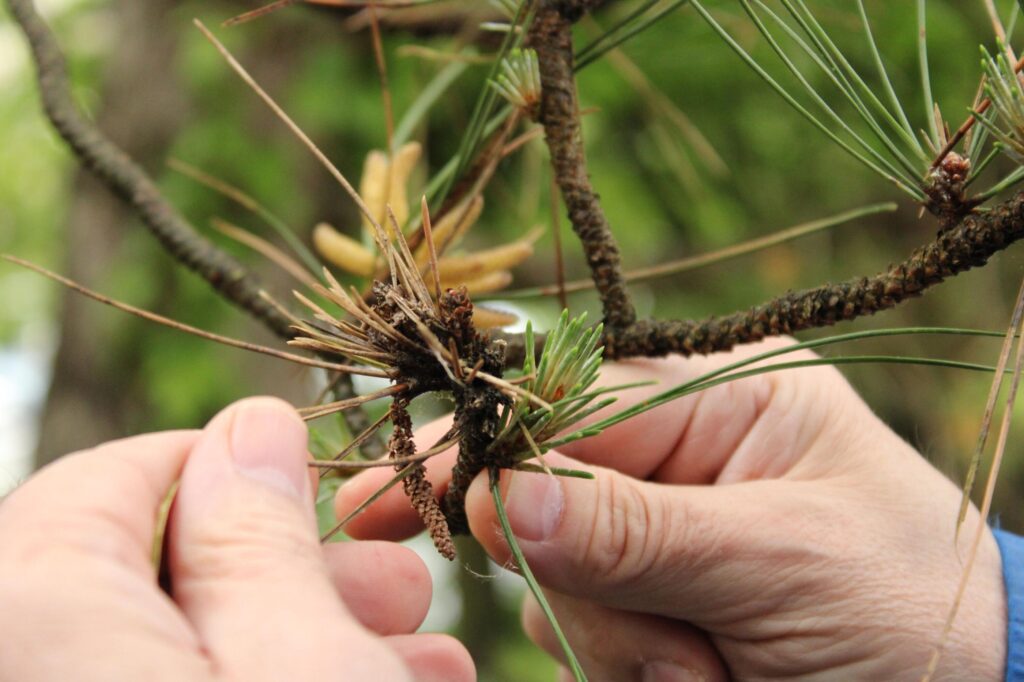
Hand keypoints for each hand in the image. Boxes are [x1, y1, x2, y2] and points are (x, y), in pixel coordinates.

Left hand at [0, 397, 472, 681]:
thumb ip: (258, 533)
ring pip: (171, 651)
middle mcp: (20, 662)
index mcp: (28, 613)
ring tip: (422, 659)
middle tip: (402, 587)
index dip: (231, 466)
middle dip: (293, 572)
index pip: (107, 483)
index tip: (324, 488)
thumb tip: (251, 424)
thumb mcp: (303, 659)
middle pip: (145, 579)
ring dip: (303, 638)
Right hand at [336, 340, 1005, 680]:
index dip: (475, 451)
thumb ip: (637, 531)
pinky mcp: (645, 600)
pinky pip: (577, 629)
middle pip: (540, 497)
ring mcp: (652, 531)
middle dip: (577, 579)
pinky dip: (626, 668)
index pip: (561, 404)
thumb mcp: (781, 558)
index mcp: (712, 397)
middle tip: (664, 645)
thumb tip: (502, 500)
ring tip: (715, 669)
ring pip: (553, 578)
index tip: (389, 504)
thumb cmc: (904, 601)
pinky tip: (701, 675)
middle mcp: (670, 452)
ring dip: (620, 643)